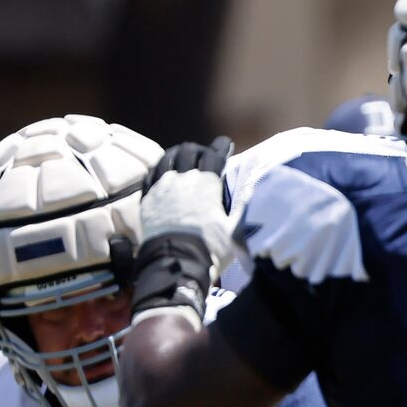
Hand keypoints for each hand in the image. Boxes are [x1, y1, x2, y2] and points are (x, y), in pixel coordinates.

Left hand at [138, 137, 237, 270]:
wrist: (176, 263)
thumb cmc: (210, 248)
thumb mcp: (236, 229)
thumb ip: (244, 209)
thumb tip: (258, 195)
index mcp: (207, 184)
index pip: (214, 155)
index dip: (221, 146)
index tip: (225, 143)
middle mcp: (182, 180)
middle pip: (188, 152)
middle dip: (199, 150)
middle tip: (205, 156)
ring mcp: (162, 188)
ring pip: (166, 158)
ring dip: (177, 155)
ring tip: (182, 158)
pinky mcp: (147, 200)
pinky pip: (150, 175)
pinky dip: (159, 169)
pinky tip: (163, 172)